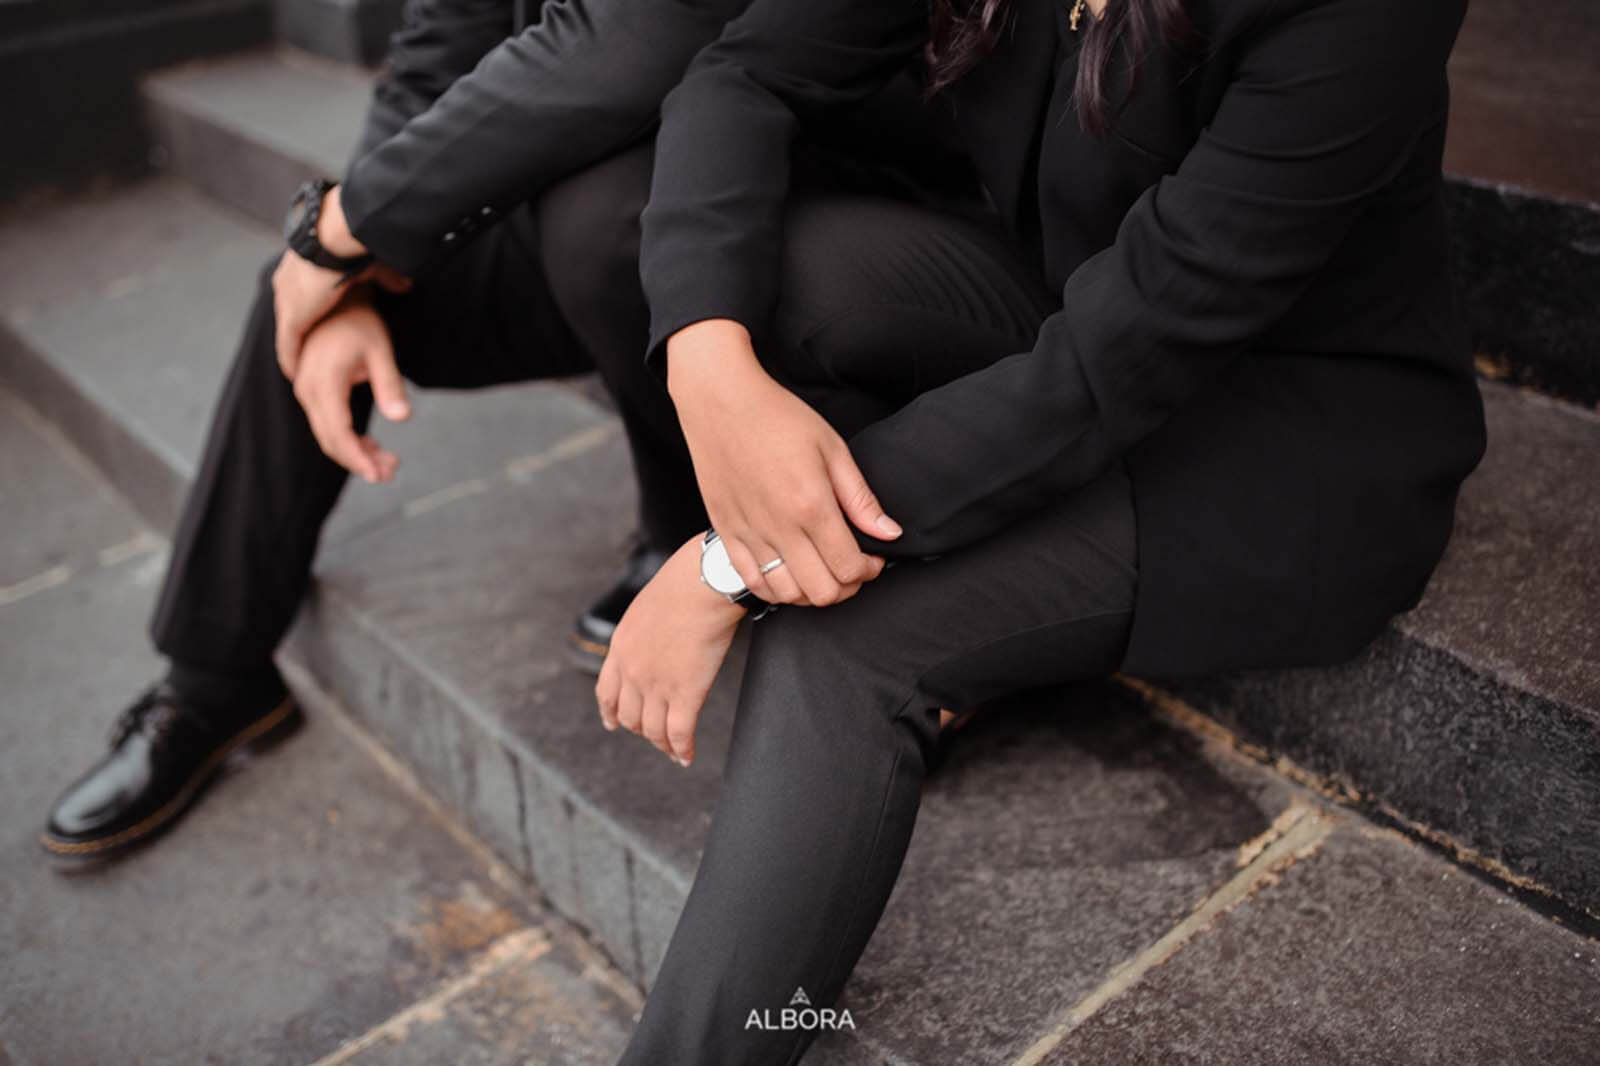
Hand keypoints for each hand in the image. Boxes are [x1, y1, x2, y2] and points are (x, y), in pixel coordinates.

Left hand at [273, 184, 409, 378]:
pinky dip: (290, 360)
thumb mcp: (370, 262)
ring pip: (286, 331)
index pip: (301, 291)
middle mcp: (287, 282)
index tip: (316, 320)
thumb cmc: (352, 242)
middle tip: (306, 347)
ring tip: (298, 368)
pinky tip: (293, 374)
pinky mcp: (293, 317)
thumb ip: (385, 277)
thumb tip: (405, 285)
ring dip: (292, 349)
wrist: (336, 239)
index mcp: (302, 264)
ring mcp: (287, 301)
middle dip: (298, 329)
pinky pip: (287, 345)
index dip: (309, 308)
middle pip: (289, 312)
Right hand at [292, 288, 409, 482]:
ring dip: (355, 452)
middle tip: (390, 473)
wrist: (334, 296)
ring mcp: (305, 389)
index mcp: (324, 382)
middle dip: (359, 461)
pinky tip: (371, 446)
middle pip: (330, 439)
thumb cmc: (360, 321)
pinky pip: (326, 421)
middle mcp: (308, 389)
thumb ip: (390, 385)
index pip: (338, 433)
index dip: (357, 459)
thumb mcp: (381, 351)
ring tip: (387, 463)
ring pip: (327, 433)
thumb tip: (403, 418)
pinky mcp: (311, 388)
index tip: (379, 475)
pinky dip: (348, 437)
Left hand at [595, 537, 744, 766]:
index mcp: (620, 648)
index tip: (612, 723)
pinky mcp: (686, 694)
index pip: (607, 692)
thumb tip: (656, 639)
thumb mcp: (645, 608)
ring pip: (653, 730)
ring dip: (662, 744)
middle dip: (641, 730)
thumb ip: (643, 632)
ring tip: (672, 750)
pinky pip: (680, 734)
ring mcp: (657, 685)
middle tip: (654, 735)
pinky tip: (686, 756)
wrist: (703, 582)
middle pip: (630, 717)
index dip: (610, 713)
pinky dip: (682, 750)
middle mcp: (633, 671)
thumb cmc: (684, 584)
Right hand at [666, 319, 897, 606]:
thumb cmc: (777, 417)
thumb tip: (890, 533)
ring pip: (788, 595)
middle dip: (847, 586)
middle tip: (852, 566)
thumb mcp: (832, 448)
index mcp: (811, 505)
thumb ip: (861, 498)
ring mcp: (749, 534)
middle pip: (823, 592)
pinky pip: (753, 583)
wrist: (720, 401)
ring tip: (821, 569)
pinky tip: (789, 571)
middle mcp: (779, 527)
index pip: (850, 568)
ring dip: (812, 591)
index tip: (874, 557)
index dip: (870, 570)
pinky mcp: (726, 533)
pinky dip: (777, 588)